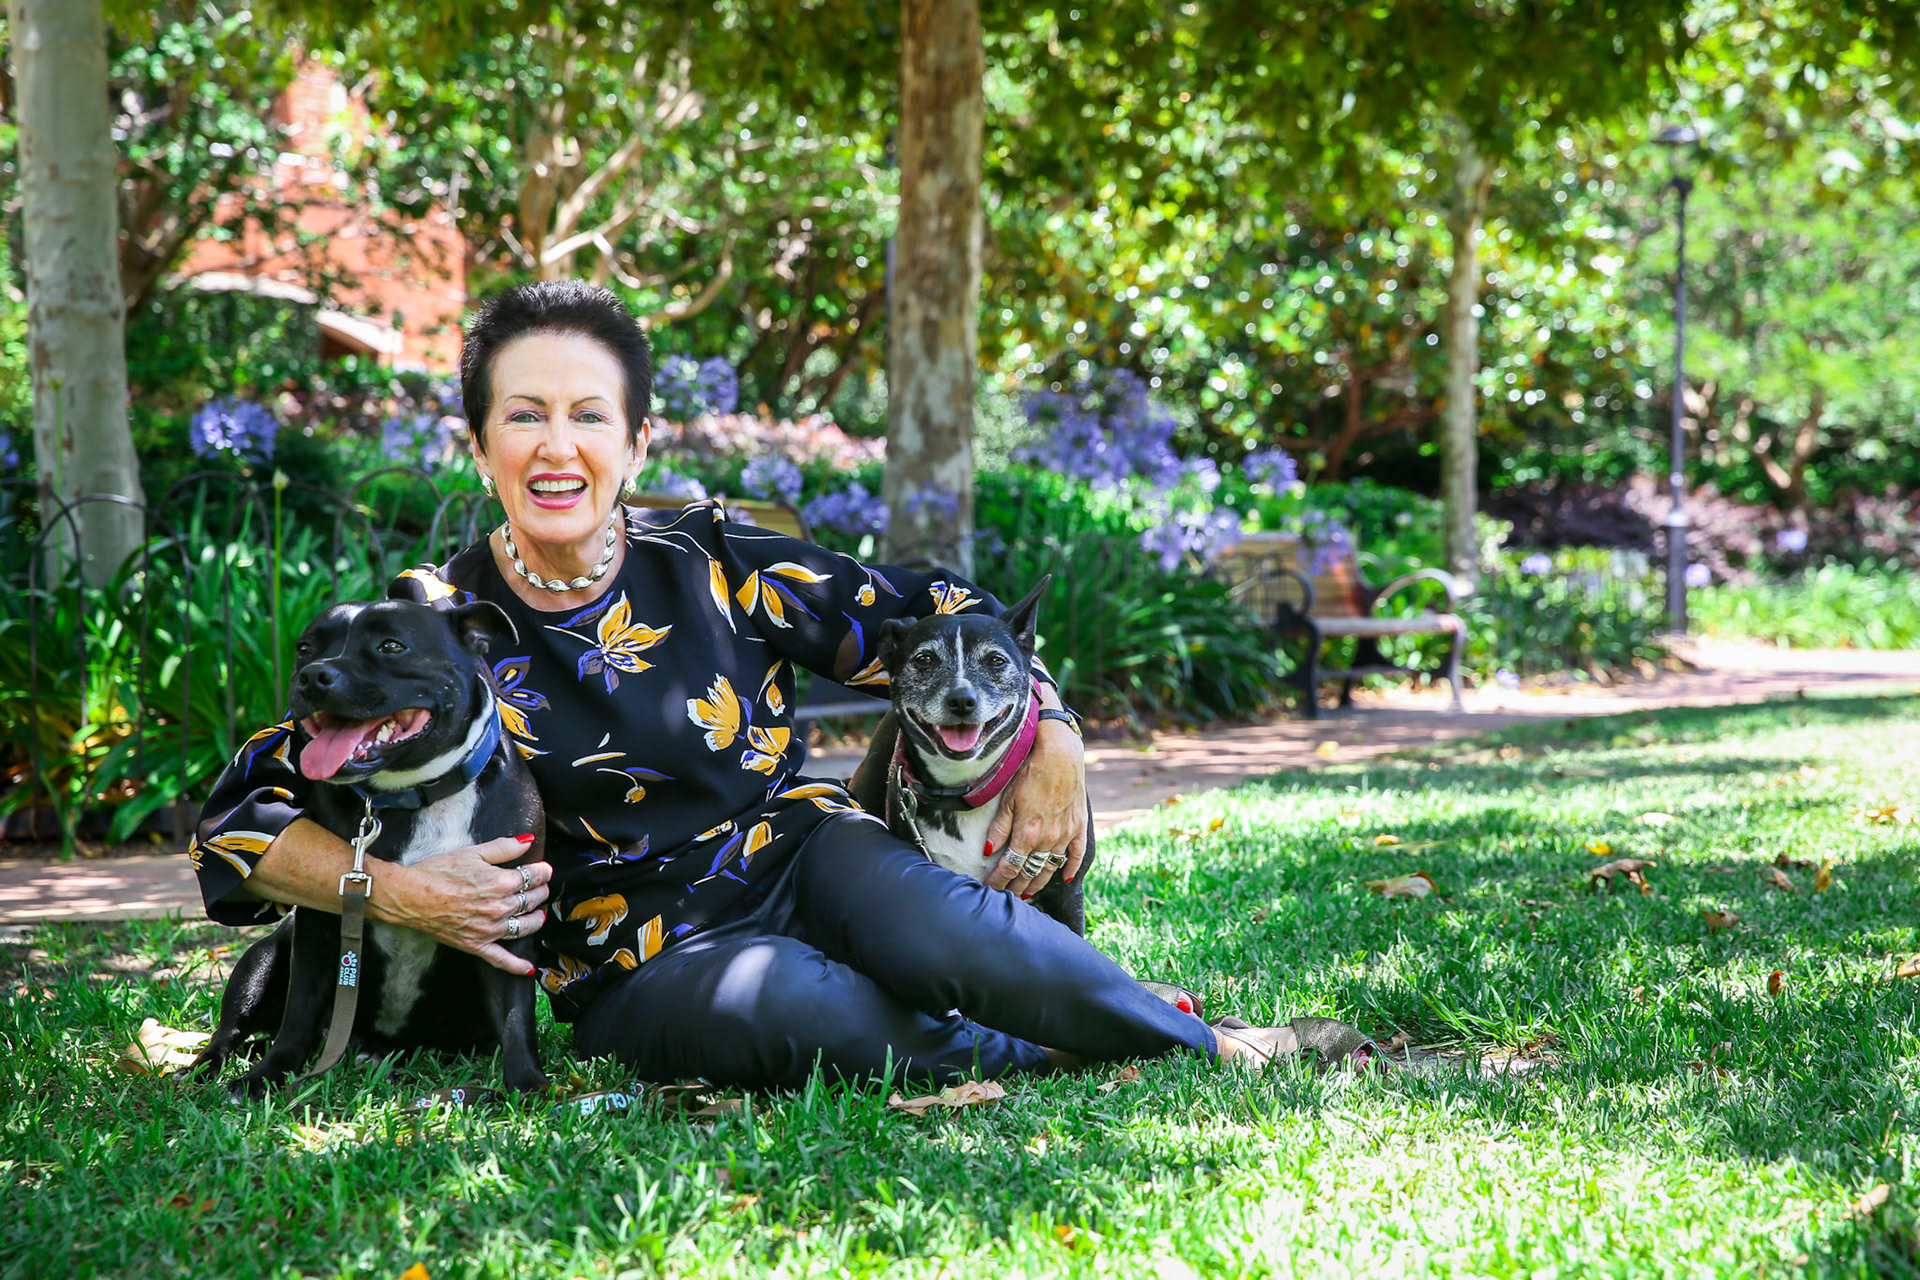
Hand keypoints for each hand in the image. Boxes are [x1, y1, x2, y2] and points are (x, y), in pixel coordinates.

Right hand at [381, 835, 551, 974]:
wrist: (411, 896)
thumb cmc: (438, 873)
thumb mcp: (473, 853)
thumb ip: (504, 848)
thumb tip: (527, 842)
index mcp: (501, 883)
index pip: (534, 877)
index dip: (542, 871)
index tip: (543, 870)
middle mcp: (500, 908)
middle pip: (533, 900)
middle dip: (540, 891)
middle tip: (540, 887)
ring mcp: (490, 929)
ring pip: (525, 926)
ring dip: (537, 919)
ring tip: (539, 914)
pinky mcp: (477, 945)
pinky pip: (501, 959)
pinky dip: (516, 965)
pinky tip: (528, 969)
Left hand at [984, 714, 1086, 898]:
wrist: (1060, 756)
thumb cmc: (1029, 774)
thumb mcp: (1007, 800)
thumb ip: (999, 829)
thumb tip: (987, 852)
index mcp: (1027, 833)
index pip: (1010, 867)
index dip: (998, 881)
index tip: (989, 889)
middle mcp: (1047, 839)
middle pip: (1030, 872)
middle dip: (1016, 887)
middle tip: (1006, 897)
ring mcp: (1065, 835)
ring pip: (1050, 868)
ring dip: (1038, 883)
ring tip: (1028, 894)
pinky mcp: (1079, 827)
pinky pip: (1076, 855)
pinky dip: (1070, 869)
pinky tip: (1064, 878)